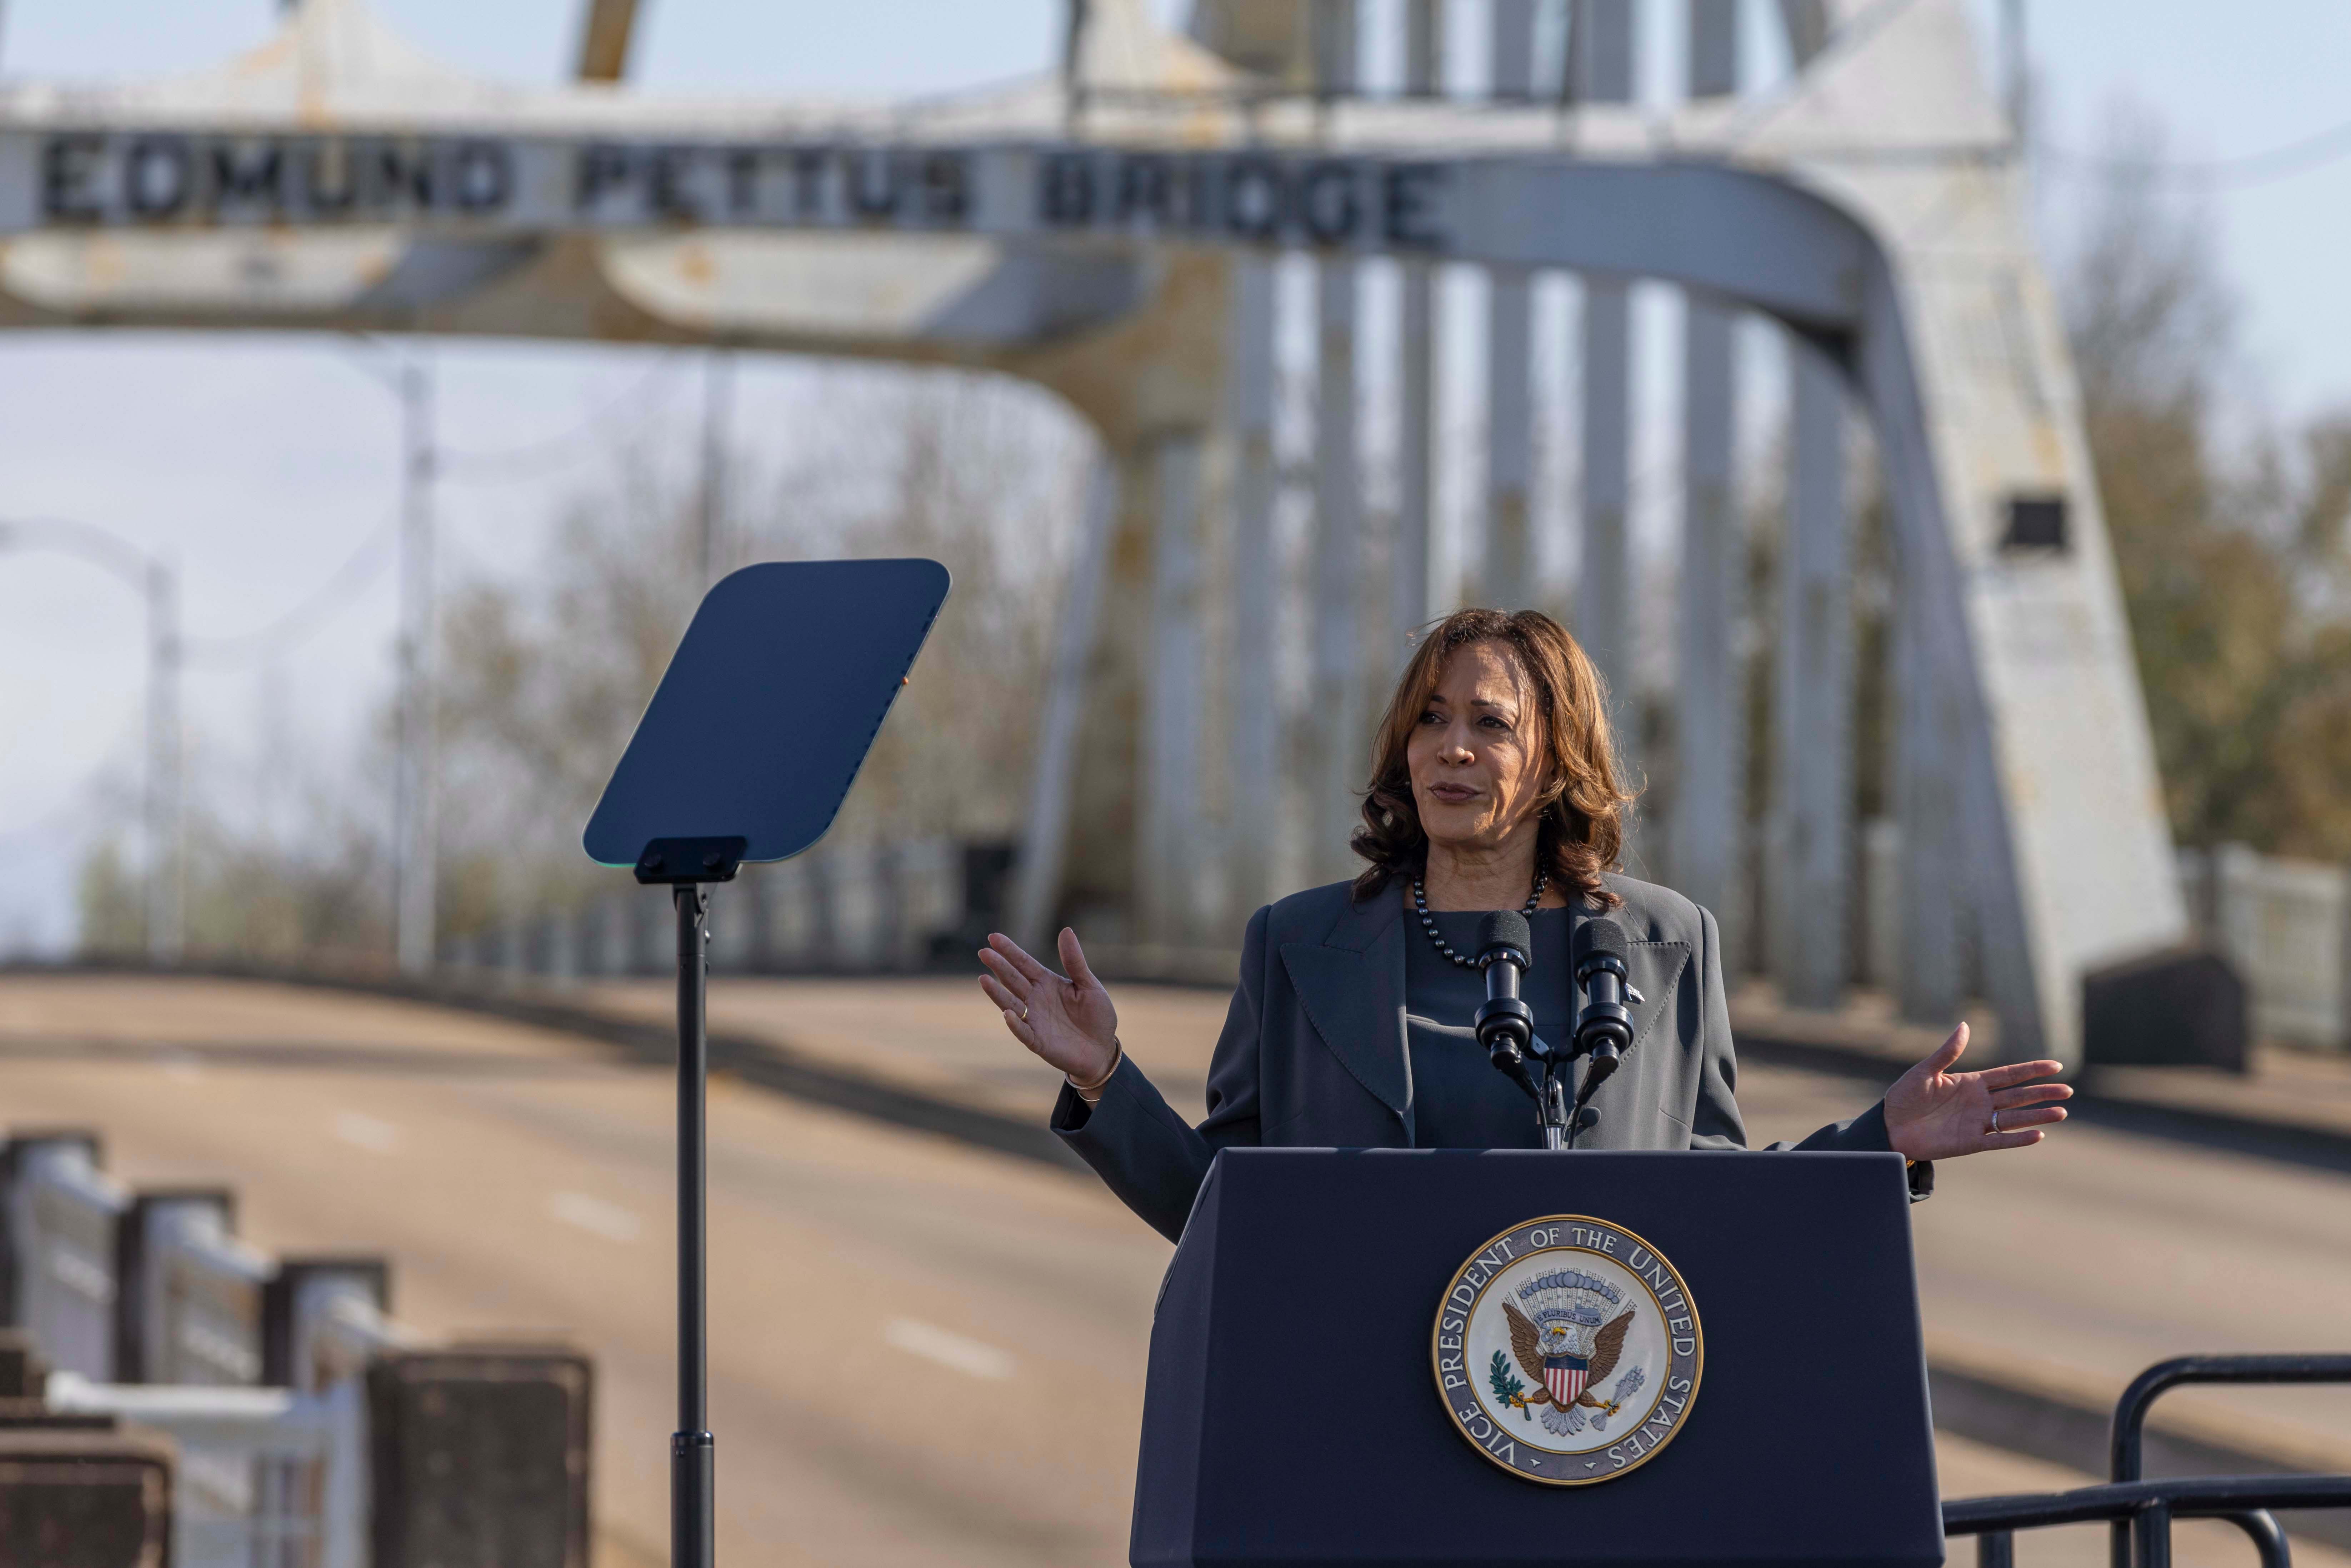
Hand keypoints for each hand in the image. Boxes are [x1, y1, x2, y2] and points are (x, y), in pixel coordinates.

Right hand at [977, 929, 1118, 1084]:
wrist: (1102, 1049)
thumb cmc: (1096, 1016)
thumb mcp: (1089, 985)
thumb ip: (1075, 961)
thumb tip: (1066, 930)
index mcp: (1047, 983)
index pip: (1024, 963)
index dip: (1010, 951)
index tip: (993, 937)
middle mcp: (1036, 999)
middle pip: (1013, 980)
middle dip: (999, 966)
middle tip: (983, 952)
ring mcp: (1034, 1020)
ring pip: (1011, 1003)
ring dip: (997, 993)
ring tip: (984, 979)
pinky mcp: (1038, 1041)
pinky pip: (1023, 1032)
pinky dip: (1015, 1024)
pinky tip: (1007, 1014)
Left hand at [1883, 1022, 2071, 1162]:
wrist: (1890, 1125)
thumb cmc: (1905, 1097)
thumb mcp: (1925, 1071)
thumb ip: (1947, 1052)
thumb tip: (1964, 1025)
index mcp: (1972, 1083)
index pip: (2009, 1075)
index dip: (2032, 1070)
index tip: (2056, 1066)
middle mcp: (1980, 1102)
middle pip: (2019, 1096)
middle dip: (2043, 1093)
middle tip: (2067, 1090)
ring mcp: (1978, 1123)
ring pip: (2015, 1118)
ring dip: (2038, 1115)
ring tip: (2061, 1112)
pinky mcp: (1971, 1142)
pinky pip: (1999, 1141)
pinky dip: (2018, 1139)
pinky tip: (2038, 1135)